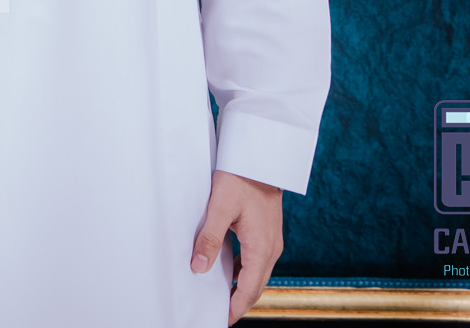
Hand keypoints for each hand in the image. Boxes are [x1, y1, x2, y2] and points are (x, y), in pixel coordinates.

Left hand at [191, 170, 283, 323]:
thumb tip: (198, 268)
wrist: (261, 157)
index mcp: (262, 248)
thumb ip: (209, 239)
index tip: (222, 319)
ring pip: (258, 273)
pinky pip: (257, 260)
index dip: (235, 307)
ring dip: (242, 287)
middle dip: (239, 302)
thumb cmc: (241, 178)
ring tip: (223, 297)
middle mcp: (271, 248)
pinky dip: (245, 271)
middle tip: (221, 314)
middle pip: (256, 285)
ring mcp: (271, 240)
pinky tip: (230, 270)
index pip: (249, 289)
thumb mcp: (220, 208)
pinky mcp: (267, 232)